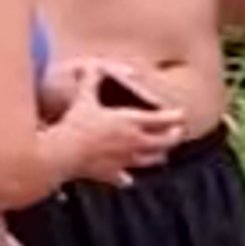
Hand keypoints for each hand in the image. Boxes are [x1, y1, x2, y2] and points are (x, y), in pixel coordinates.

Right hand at [66, 82, 182, 188]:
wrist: (62, 153)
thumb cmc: (75, 124)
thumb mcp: (84, 98)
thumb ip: (91, 80)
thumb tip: (92, 66)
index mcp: (131, 122)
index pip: (163, 119)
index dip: (175, 116)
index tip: (182, 113)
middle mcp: (134, 142)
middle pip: (165, 142)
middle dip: (174, 136)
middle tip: (178, 132)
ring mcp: (125, 160)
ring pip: (151, 160)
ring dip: (159, 156)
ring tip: (162, 153)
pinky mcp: (112, 174)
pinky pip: (125, 178)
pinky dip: (127, 178)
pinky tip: (128, 179)